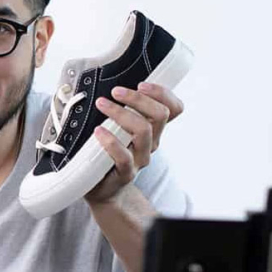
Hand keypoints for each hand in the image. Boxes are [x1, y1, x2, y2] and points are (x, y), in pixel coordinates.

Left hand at [84, 82, 184, 204]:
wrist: (102, 189)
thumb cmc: (107, 152)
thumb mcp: (117, 128)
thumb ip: (118, 112)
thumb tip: (101, 82)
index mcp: (153, 129)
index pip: (173, 109)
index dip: (163, 94)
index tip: (142, 84)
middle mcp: (151, 142)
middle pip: (160, 115)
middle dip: (139, 99)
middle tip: (116, 91)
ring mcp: (140, 158)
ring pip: (143, 131)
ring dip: (121, 114)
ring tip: (101, 104)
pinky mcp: (126, 173)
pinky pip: (124, 157)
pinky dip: (111, 141)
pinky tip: (98, 131)